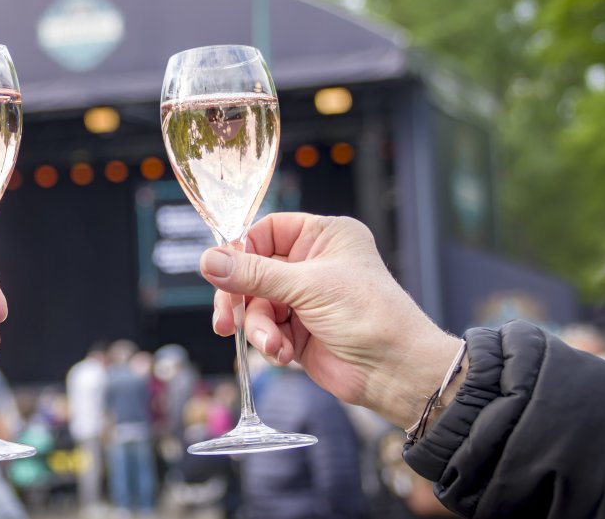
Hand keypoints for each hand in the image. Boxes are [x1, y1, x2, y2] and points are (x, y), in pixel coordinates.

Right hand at [203, 213, 462, 427]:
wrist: (396, 373)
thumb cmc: (371, 316)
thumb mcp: (308, 286)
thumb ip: (254, 274)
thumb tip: (209, 260)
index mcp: (323, 237)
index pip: (266, 231)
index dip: (242, 250)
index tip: (221, 270)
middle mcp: (311, 264)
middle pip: (252, 270)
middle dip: (239, 297)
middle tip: (226, 318)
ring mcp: (303, 299)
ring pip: (255, 305)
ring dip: (259, 327)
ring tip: (274, 345)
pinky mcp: (297, 331)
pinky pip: (265, 330)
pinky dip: (269, 343)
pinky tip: (283, 354)